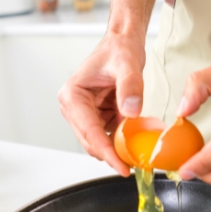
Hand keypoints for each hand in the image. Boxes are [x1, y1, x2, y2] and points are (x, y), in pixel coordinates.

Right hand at [58, 33, 145, 175]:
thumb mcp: (127, 64)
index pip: (89, 131)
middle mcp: (74, 107)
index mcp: (72, 95)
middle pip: (91, 142)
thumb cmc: (119, 49)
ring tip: (138, 153)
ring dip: (118, 149)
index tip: (122, 167)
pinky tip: (136, 140)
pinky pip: (109, 135)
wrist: (123, 43)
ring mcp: (85, 114)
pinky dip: (122, 140)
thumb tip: (131, 111)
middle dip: (112, 155)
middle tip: (134, 166)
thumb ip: (130, 86)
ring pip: (100, 142)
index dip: (106, 152)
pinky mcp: (97, 117)